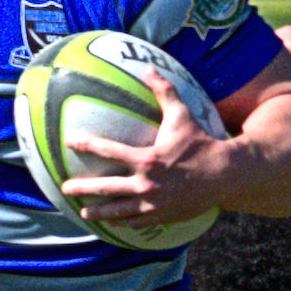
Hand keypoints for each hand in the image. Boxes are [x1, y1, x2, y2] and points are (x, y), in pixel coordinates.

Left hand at [62, 70, 229, 227]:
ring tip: (83, 212)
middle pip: (107, 188)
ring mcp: (154, 203)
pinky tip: (113, 223)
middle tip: (65, 188)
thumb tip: (149, 67)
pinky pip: (137, 222)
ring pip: (119, 211)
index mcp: (147, 159)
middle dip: (83, 188)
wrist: (225, 174)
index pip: (109, 151)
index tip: (69, 142)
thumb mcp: (182, 115)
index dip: (87, 145)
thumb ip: (164, 91)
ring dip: (99, 212)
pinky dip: (123, 223)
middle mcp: (147, 184)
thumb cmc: (200, 142)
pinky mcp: (163, 216)